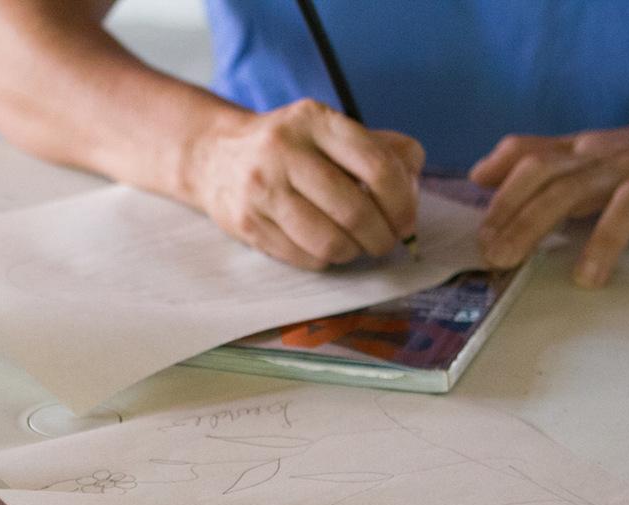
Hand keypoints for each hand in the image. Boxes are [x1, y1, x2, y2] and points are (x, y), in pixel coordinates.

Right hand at [187, 99, 423, 269]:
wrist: (215, 155)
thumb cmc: (290, 146)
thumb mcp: (330, 129)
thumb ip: (381, 147)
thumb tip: (413, 180)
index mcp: (315, 120)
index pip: (377, 167)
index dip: (402, 202)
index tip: (406, 220)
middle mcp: (285, 150)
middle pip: (355, 211)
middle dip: (382, 237)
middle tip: (386, 242)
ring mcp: (261, 189)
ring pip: (329, 241)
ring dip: (354, 252)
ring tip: (357, 247)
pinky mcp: (247, 222)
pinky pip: (303, 257)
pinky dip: (326, 259)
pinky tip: (327, 247)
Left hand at [469, 109, 628, 287]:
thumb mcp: (580, 151)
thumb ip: (530, 158)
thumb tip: (477, 174)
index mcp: (588, 155)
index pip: (539, 167)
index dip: (507, 200)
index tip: (483, 238)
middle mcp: (622, 164)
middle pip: (572, 187)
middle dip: (532, 222)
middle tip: (502, 260)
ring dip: (609, 238)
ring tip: (586, 279)